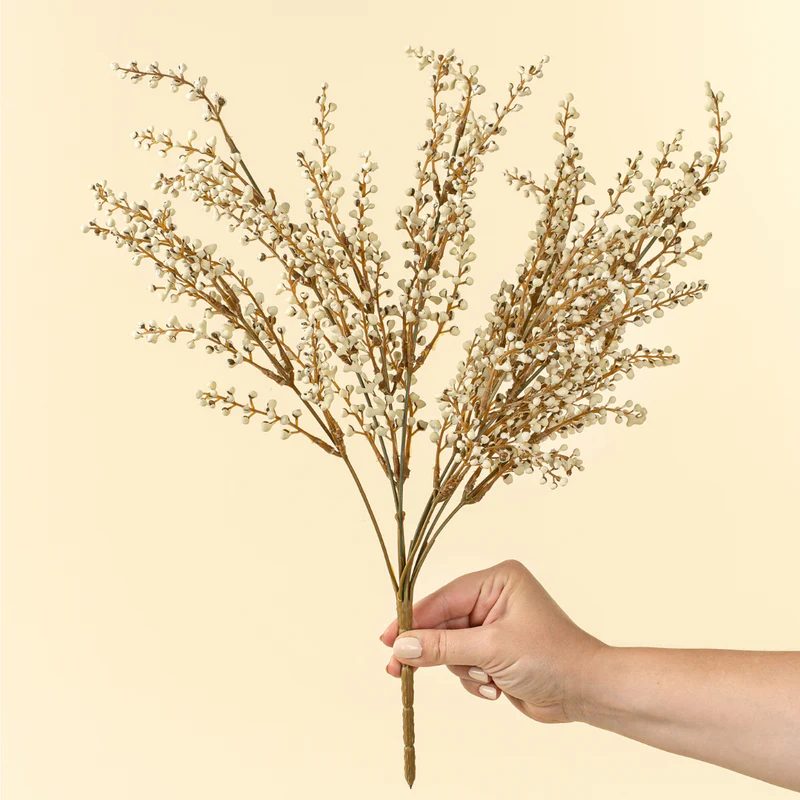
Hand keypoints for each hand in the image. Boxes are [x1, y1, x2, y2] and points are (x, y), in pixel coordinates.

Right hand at [380, 559, 604, 723]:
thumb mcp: (491, 649)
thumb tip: (401, 646)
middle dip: (433, 651)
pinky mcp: (496, 653)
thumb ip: (443, 647)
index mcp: (496, 581)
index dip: (412, 619)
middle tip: (398, 670)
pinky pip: (465, 666)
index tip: (386, 639)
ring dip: (465, 670)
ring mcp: (494, 626)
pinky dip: (475, 681)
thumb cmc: (550, 658)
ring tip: (489, 680)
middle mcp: (493, 598)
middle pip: (443, 624)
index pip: (443, 598)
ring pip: (451, 649)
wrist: (587, 692)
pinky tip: (496, 689)